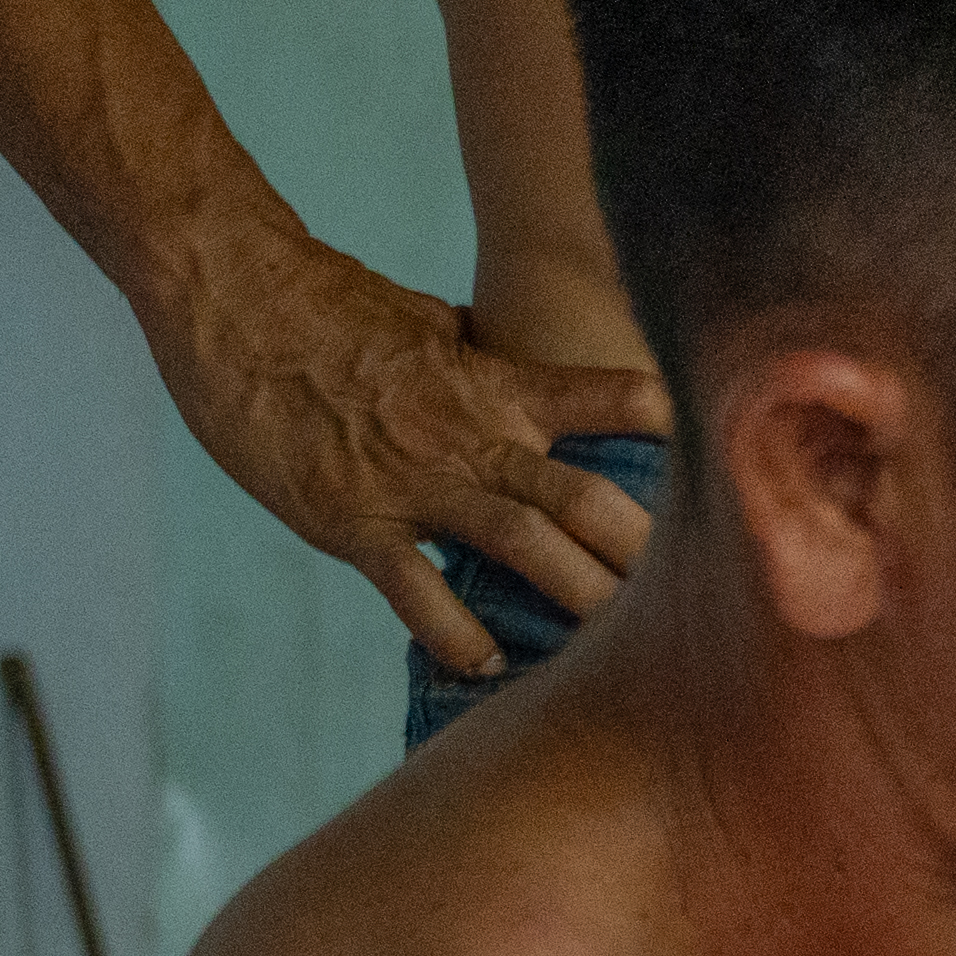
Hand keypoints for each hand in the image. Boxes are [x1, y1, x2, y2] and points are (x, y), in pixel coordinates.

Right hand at [147, 221, 664, 675]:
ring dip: (578, 602)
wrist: (225, 287)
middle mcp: (473, 435)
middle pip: (590, 501)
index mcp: (499, 384)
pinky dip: (456, 634)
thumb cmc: (320, 301)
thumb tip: (490, 354)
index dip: (679, 442)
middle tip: (701, 611)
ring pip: (525, 546)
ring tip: (623, 655)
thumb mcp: (421, 322)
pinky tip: (489, 667)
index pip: (615, 401)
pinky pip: (416, 589)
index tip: (730, 479)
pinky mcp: (350, 515)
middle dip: (647, 560)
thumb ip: (474, 356)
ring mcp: (415, 479)